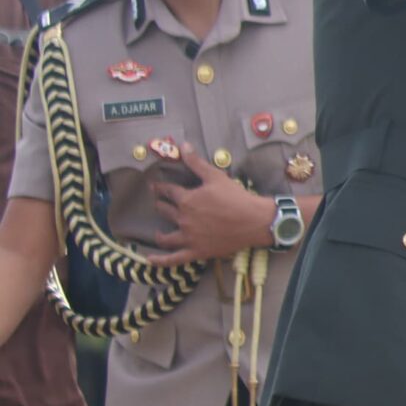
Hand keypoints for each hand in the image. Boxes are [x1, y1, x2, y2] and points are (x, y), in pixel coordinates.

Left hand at [143, 146, 273, 266]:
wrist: (255, 221)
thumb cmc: (237, 198)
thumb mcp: (216, 176)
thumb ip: (196, 163)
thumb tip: (183, 145)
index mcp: (186, 200)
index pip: (167, 191)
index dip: (160, 187)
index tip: (156, 186)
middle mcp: (183, 219)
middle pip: (164, 211)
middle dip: (160, 205)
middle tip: (160, 203)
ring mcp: (189, 237)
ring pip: (166, 236)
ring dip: (159, 233)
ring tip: (158, 231)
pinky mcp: (197, 251)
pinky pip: (175, 259)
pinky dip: (161, 261)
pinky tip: (150, 260)